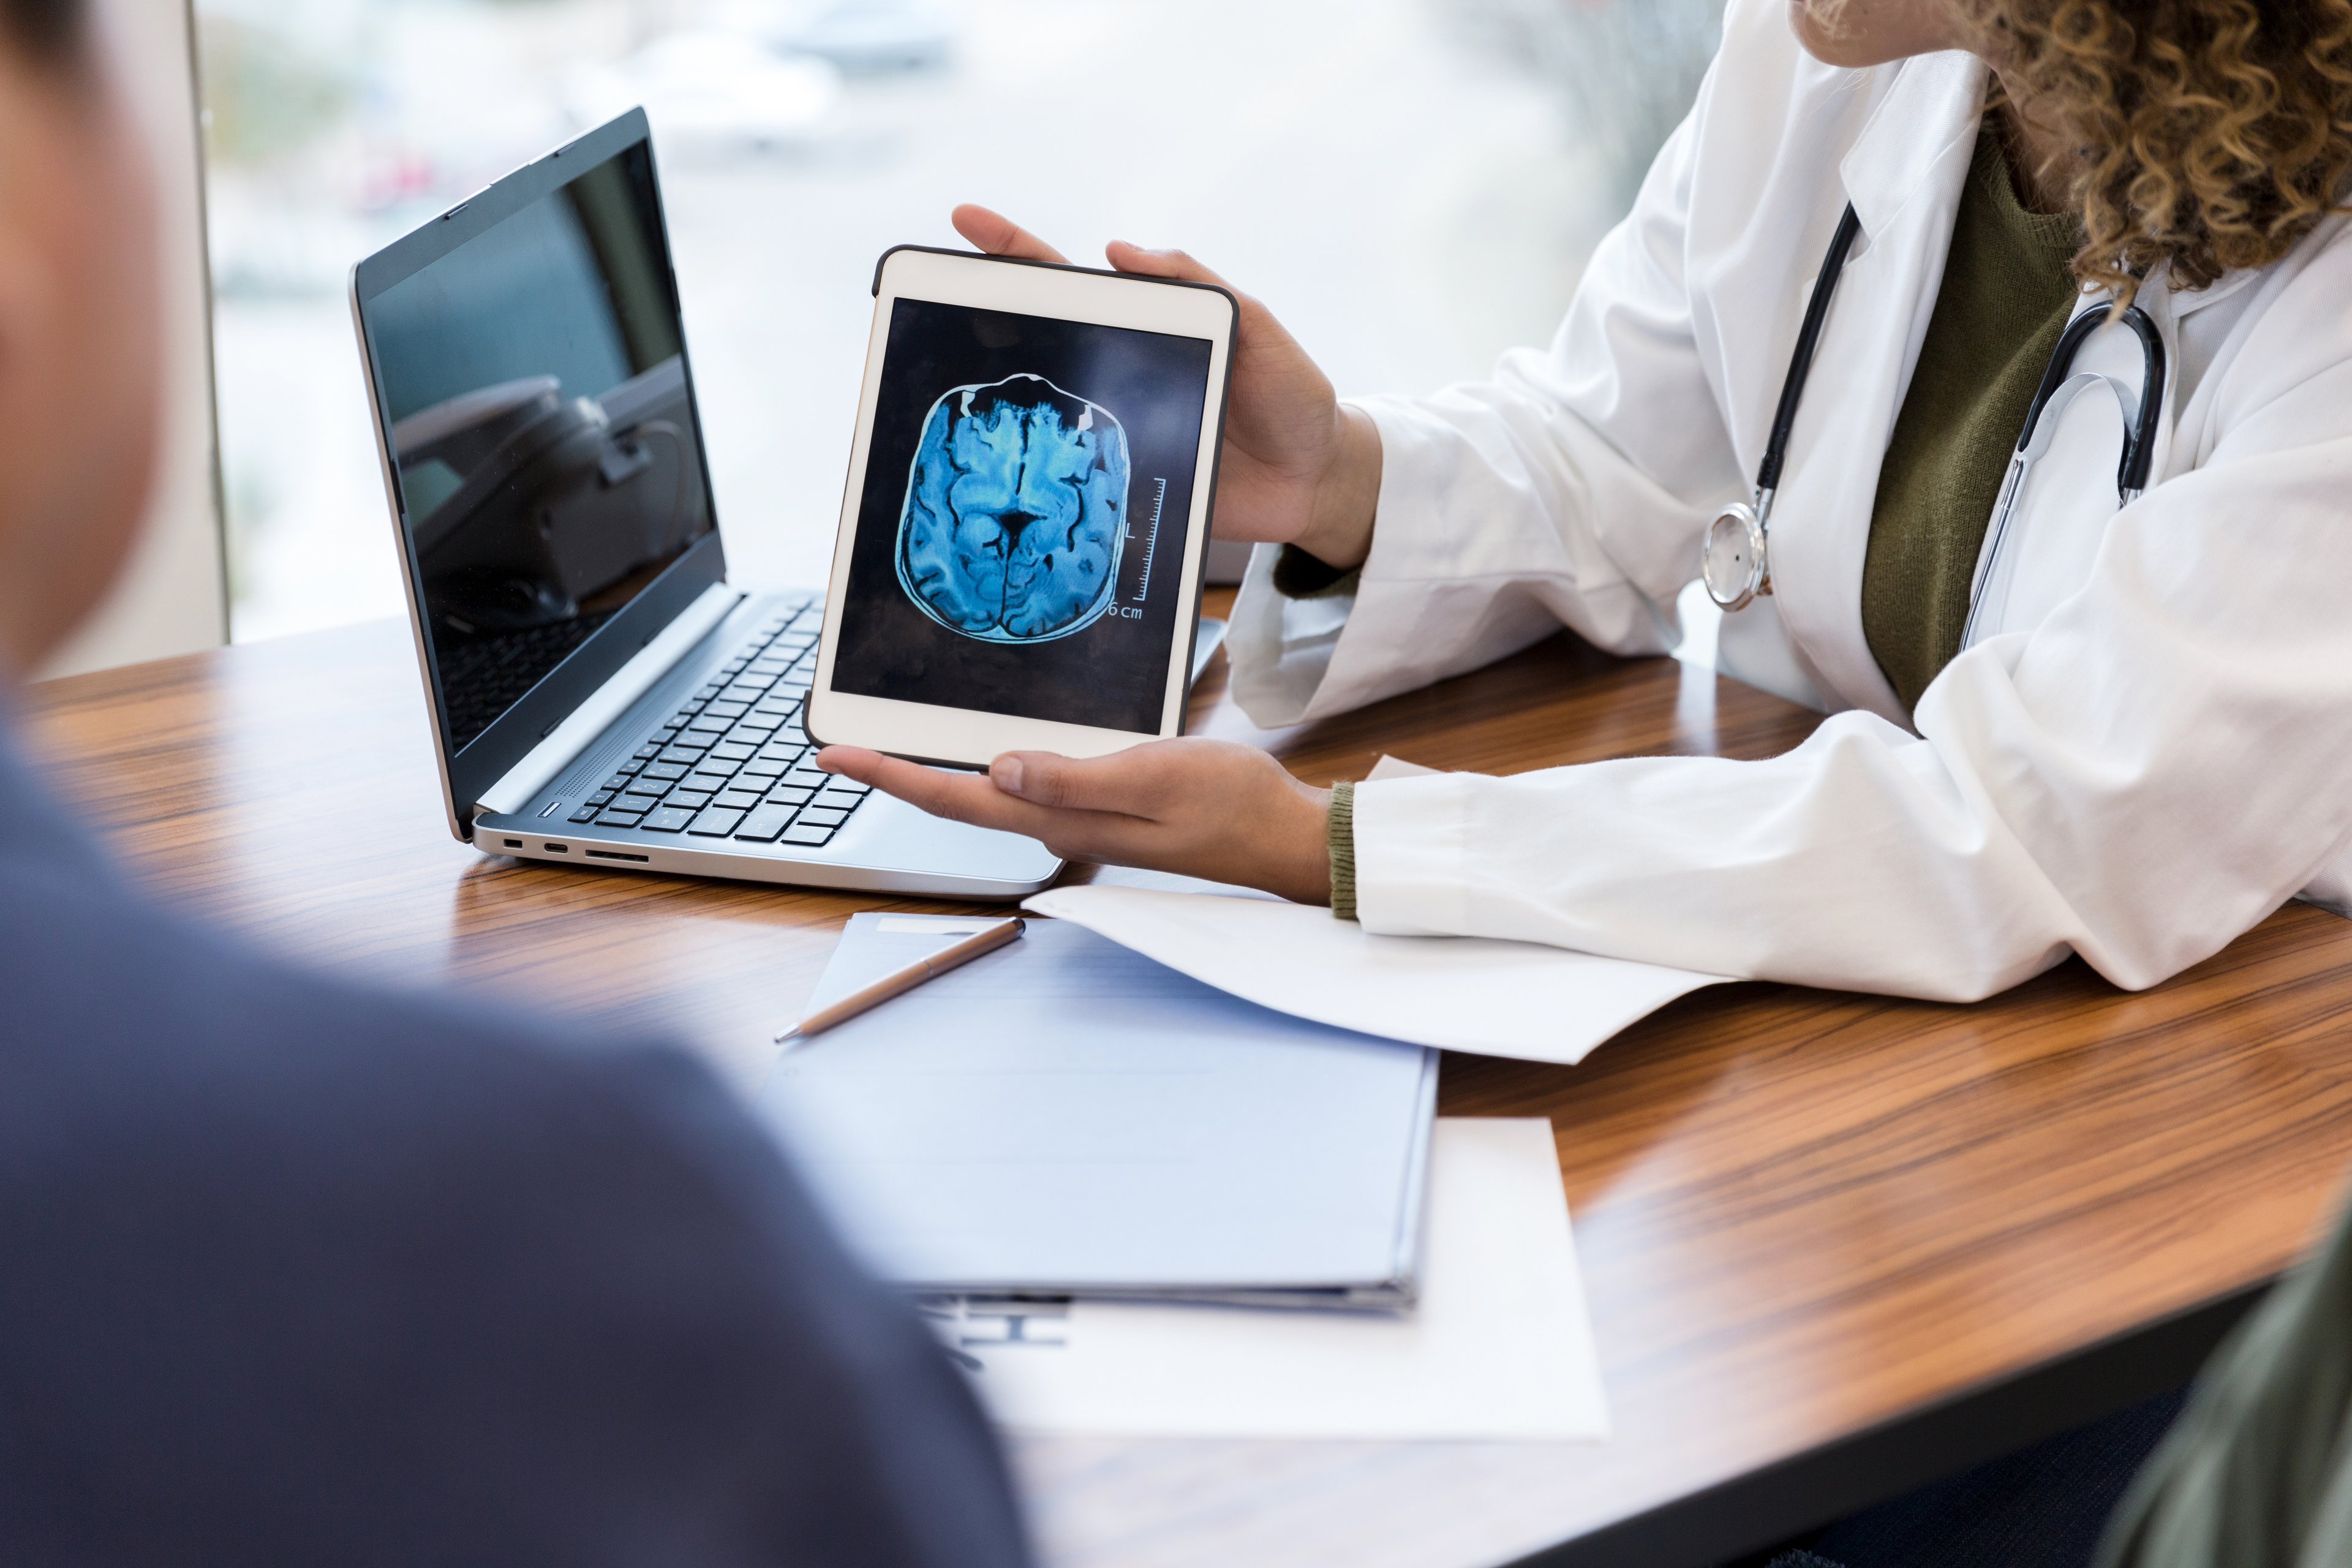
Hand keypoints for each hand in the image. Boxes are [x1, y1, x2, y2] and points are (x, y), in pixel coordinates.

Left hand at [818, 738, 1334, 904]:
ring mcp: (1081, 823)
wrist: (1285, 839)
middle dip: (895, 775)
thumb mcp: (1154, 775)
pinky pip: (1027, 792)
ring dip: (935, 776)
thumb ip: (1074, 778)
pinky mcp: (1102, 813)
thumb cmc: (1233, 806)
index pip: (957, 799)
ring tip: (887, 751)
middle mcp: (1061, 827)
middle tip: (837, 749)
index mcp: (1064, 820)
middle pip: (959, 802)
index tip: (832, 756)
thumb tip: (997, 771)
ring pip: (989, 799)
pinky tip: (981, 758)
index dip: (891, 776)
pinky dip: (987, 774)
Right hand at [950, 205, 1382, 569]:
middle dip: (979, 312)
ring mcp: (1115, 432)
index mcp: (1147, 329)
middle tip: (932, 292)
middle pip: (1040, 338)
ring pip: (1044, 410)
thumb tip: (1121, 250)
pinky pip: (1073, 480)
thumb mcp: (1261, 330)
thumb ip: (1203, 288)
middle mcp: (1120, 375)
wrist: (1319, 485)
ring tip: (951, 369)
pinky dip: (1039, 472)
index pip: (1071, 283)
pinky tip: (1006, 469)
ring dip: (999, 395)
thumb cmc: (1295, 399)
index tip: (966, 222)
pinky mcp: (1123, 487)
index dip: (1017, 252)